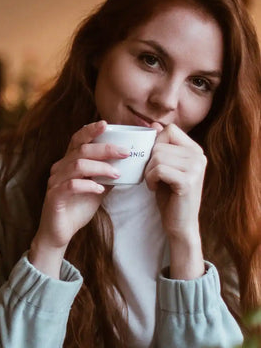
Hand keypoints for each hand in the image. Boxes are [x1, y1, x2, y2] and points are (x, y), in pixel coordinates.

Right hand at [31, 121, 125, 274]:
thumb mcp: (97, 188)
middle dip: (105, 148)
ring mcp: (55, 181)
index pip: (77, 140)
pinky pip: (72, 185)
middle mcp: (59, 168)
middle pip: (81, 150)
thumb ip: (107, 175)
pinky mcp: (54, 196)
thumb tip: (130, 164)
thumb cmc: (77, 208)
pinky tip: (100, 189)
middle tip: (125, 152)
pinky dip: (89, 185)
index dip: (90, 130)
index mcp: (68, 162)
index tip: (107, 124)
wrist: (60, 232)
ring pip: (78, 165)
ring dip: (100, 167)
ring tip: (117, 173)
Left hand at [144, 123, 205, 277]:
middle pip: (159, 145)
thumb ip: (162, 147)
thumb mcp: (164, 167)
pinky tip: (155, 188)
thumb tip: (154, 124)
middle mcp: (199, 156)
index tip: (154, 162)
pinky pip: (158, 170)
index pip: (169, 130)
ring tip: (155, 184)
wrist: (180, 223)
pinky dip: (150, 180)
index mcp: (195, 150)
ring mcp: (195, 168)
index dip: (155, 144)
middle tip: (154, 178)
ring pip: (157, 157)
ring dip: (148, 172)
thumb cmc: (169, 195)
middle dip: (148, 163)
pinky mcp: (188, 181)